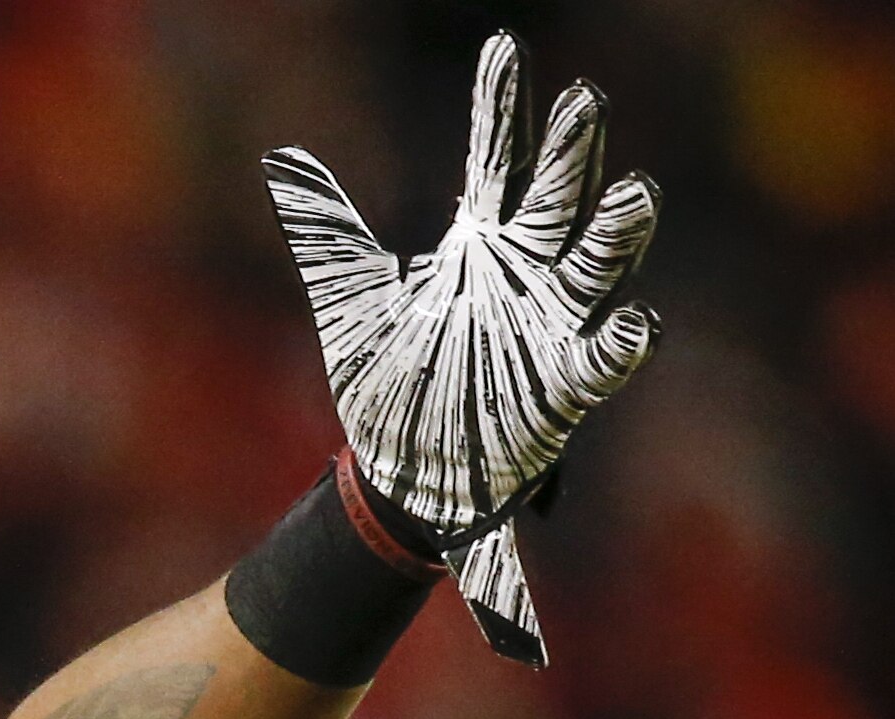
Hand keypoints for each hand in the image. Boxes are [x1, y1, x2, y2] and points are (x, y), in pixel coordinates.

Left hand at [262, 31, 660, 665]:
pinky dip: (623, 341)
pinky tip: (637, 322)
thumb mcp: (350, 297)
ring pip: (599, 265)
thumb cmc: (390, 379)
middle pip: (559, 197)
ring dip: (617, 234)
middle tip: (584, 99)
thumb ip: (327, 228)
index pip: (500, 157)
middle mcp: (531, 270)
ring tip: (633, 192)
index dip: (503, 106)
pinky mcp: (568, 384)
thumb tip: (280, 160)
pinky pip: (606, 358)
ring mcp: (557, 322)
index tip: (504, 48)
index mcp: (483, 242)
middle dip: (573, 152)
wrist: (399, 471)